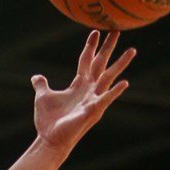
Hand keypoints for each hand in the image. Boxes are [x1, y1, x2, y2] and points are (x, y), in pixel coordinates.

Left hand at [33, 31, 134, 155]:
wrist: (50, 140)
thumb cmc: (49, 121)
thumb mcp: (43, 98)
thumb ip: (41, 86)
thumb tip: (36, 77)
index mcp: (78, 85)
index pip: (86, 61)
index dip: (91, 46)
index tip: (96, 31)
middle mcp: (88, 90)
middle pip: (101, 63)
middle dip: (108, 48)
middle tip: (117, 30)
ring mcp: (92, 99)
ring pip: (108, 77)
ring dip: (120, 64)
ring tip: (132, 50)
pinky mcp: (92, 111)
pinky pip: (105, 99)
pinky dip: (114, 92)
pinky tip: (124, 83)